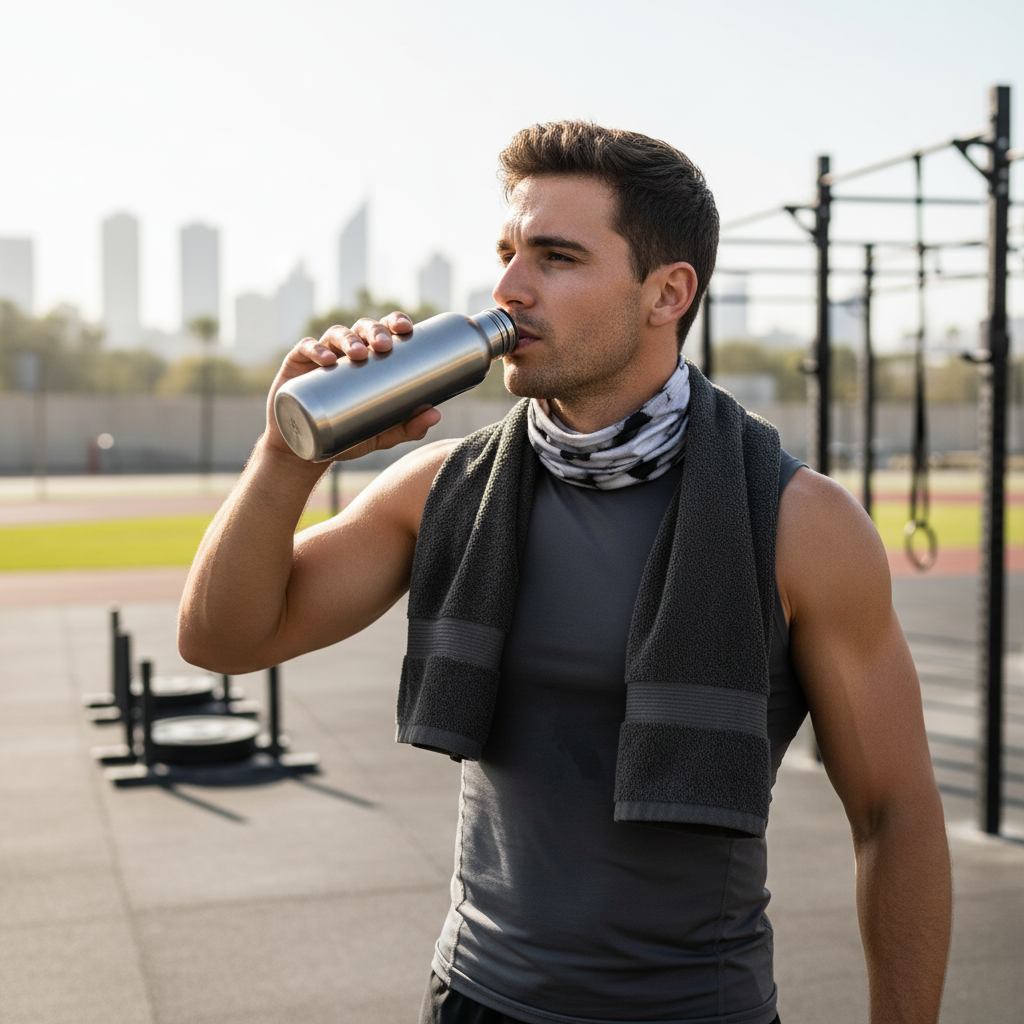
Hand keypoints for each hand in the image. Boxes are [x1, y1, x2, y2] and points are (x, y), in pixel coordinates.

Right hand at [263, 311, 441, 461]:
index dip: (394, 322)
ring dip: (349, 339)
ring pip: (336, 334)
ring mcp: (321, 356)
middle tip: (384, 345)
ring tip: (359, 354)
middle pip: (362, 328)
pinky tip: (327, 360)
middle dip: (375, 331)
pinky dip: (316, 349)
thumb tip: (436, 413)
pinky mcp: (297, 365)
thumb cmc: (347, 436)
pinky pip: (306, 349)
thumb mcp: (381, 434)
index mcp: (370, 360)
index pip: (384, 331)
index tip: (406, 328)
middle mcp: (346, 352)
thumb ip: (408, 427)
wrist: (306, 450)